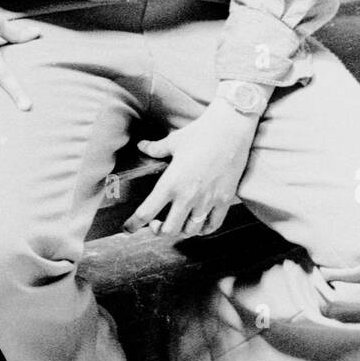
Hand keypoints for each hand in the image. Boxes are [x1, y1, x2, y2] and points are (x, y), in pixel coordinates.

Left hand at [121, 97, 264, 237]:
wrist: (231, 129)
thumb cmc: (200, 133)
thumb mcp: (174, 141)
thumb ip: (155, 148)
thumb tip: (141, 146)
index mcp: (170, 183)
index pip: (146, 213)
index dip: (134, 224)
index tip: (128, 228)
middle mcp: (187, 196)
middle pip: (168, 230)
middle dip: (159, 231)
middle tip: (156, 223)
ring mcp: (207, 201)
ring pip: (190, 231)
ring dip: (180, 231)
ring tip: (178, 222)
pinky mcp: (224, 200)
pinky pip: (212, 225)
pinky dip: (203, 229)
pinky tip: (198, 224)